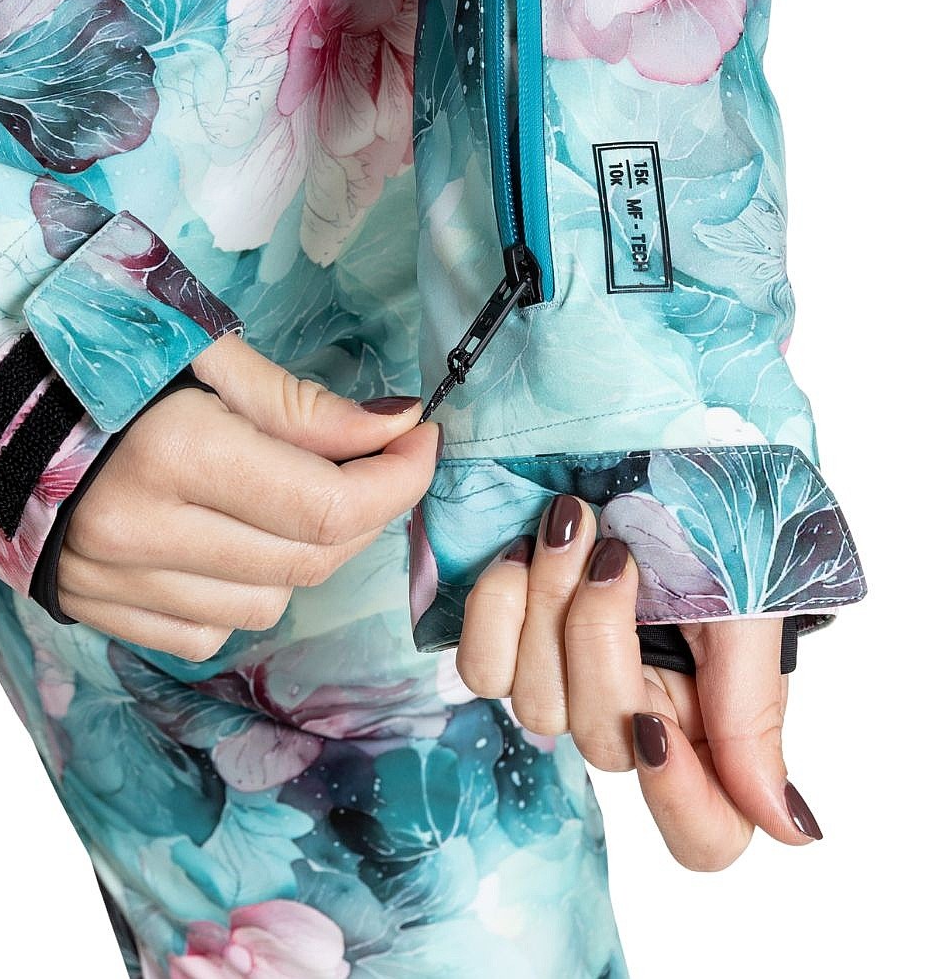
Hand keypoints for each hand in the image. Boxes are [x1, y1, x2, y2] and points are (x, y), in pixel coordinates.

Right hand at [56, 333, 439, 660]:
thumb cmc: (103, 362)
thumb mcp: (203, 355)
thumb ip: (300, 404)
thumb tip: (398, 426)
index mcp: (174, 452)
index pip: (326, 505)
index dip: (397, 479)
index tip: (421, 441)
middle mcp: (144, 532)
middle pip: (309, 558)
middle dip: (364, 509)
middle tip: (371, 459)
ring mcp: (116, 584)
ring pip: (268, 603)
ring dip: (300, 552)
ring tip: (278, 492)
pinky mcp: (99, 613)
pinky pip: (211, 632)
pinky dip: (240, 590)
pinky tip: (222, 536)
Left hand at [456, 494, 823, 870]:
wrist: (653, 434)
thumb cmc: (717, 512)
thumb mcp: (750, 601)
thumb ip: (754, 708)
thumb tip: (788, 830)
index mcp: (709, 720)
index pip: (704, 834)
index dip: (679, 802)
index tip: (654, 719)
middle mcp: (637, 715)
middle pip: (603, 745)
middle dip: (599, 638)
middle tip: (615, 551)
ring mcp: (568, 681)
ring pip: (535, 705)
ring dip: (548, 604)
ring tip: (571, 523)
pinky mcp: (511, 642)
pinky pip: (482, 667)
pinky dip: (497, 606)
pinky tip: (520, 550)